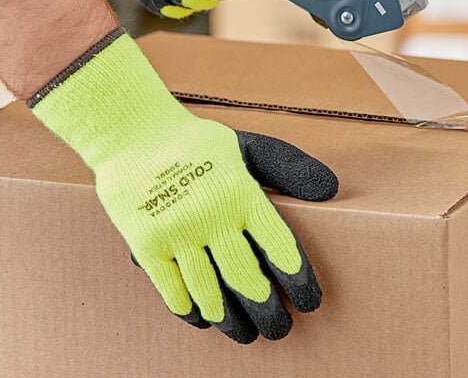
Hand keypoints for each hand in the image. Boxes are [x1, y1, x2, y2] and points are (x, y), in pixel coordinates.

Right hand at [30, 29, 337, 342]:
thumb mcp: (248, 146)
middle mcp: (211, 215)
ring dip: (232, 323)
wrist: (134, 133)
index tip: (309, 304)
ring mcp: (176, 231)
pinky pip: (172, 292)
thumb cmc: (198, 143)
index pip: (281, 248)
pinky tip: (203, 317)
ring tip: (246, 335)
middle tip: (279, 330)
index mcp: (241, 191)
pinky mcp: (145, 243)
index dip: (300, 283)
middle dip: (269, 314)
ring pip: (211, 295)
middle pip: (248, 281)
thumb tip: (333, 190)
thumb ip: (289, 167)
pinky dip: (191, 312)